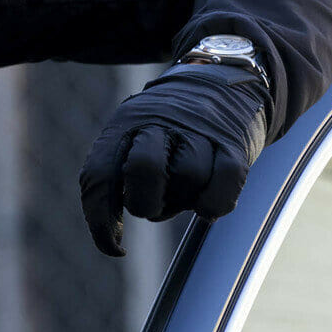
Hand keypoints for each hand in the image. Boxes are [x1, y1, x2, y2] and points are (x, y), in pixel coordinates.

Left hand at [79, 62, 268, 256]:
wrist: (221, 84)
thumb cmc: (167, 129)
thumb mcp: (132, 135)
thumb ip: (115, 176)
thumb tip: (110, 234)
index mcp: (123, 125)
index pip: (99, 174)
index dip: (100, 220)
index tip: (113, 246)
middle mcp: (158, 123)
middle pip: (144, 168)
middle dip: (146, 202)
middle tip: (153, 206)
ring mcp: (198, 131)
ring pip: (188, 177)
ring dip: (184, 201)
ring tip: (184, 192)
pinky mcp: (233, 143)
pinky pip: (224, 182)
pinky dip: (214, 204)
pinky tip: (207, 207)